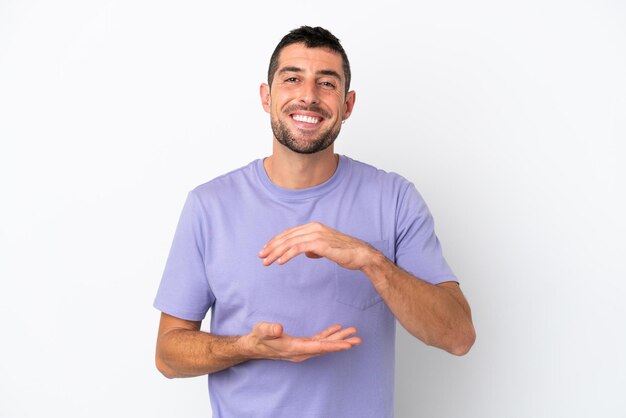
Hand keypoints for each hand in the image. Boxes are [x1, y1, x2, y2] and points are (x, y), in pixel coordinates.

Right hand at [242, 322, 360, 362]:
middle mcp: (301, 351)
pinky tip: (337, 328)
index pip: (318, 347)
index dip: (333, 346)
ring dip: (339, 339)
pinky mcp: (301, 345)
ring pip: (324, 345)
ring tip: (353, 334)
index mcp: (295, 348)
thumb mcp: (262, 331)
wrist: (254, 346)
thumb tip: (278, 328)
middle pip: (325, 348)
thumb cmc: (259, 337)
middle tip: (357, 339)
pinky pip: (319, 341)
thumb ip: (270, 329)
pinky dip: (329, 335)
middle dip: (342, 343)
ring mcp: (302, 349)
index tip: (347, 345)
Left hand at [258, 222, 377, 269]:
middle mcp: (313, 228)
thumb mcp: (327, 248)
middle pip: (287, 236)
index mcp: (314, 227)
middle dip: (271, 246)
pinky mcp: (320, 243)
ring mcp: (316, 235)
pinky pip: (298, 248)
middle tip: (261, 256)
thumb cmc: (345, 252)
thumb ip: (315, 248)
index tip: (266, 250)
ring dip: (275, 252)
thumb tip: (307, 253)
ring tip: (266, 261)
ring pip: (290, 242)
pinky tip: (280, 262)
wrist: (361, 254)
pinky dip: (287, 255)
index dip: (276, 241)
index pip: (289, 233)